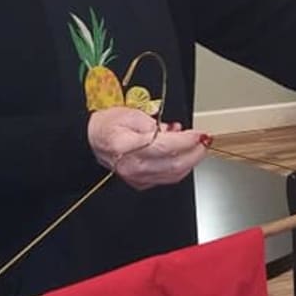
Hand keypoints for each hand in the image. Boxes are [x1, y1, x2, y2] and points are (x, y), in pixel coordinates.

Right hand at [87, 108, 207, 190]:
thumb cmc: (108, 125)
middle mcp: (133, 166)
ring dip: (190, 161)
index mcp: (127, 146)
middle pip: (173, 165)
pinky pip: (167, 177)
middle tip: (205, 141)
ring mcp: (137, 177)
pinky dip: (180, 166)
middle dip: (195, 153)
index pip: (165, 147)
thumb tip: (172, 130)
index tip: (199, 134)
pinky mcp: (141, 182)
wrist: (91, 141)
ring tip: (197, 146)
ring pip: (173, 174)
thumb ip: (152, 121)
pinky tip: (183, 154)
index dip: (186, 141)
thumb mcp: (129, 113)